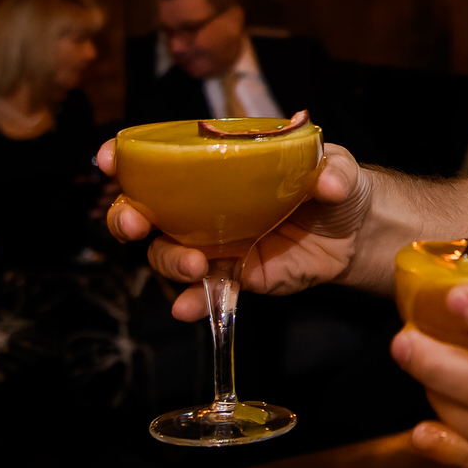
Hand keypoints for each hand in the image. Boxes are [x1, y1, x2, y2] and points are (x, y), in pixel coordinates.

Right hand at [97, 140, 369, 320]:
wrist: (356, 232)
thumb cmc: (335, 183)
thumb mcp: (337, 166)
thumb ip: (332, 170)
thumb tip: (329, 181)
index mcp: (217, 165)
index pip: (161, 158)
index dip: (128, 158)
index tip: (110, 158)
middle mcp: (204, 204)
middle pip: (146, 211)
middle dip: (125, 215)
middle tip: (134, 221)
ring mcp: (215, 242)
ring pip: (168, 253)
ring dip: (169, 259)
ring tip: (196, 265)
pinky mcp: (234, 275)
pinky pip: (203, 290)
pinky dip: (192, 301)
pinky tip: (189, 308)